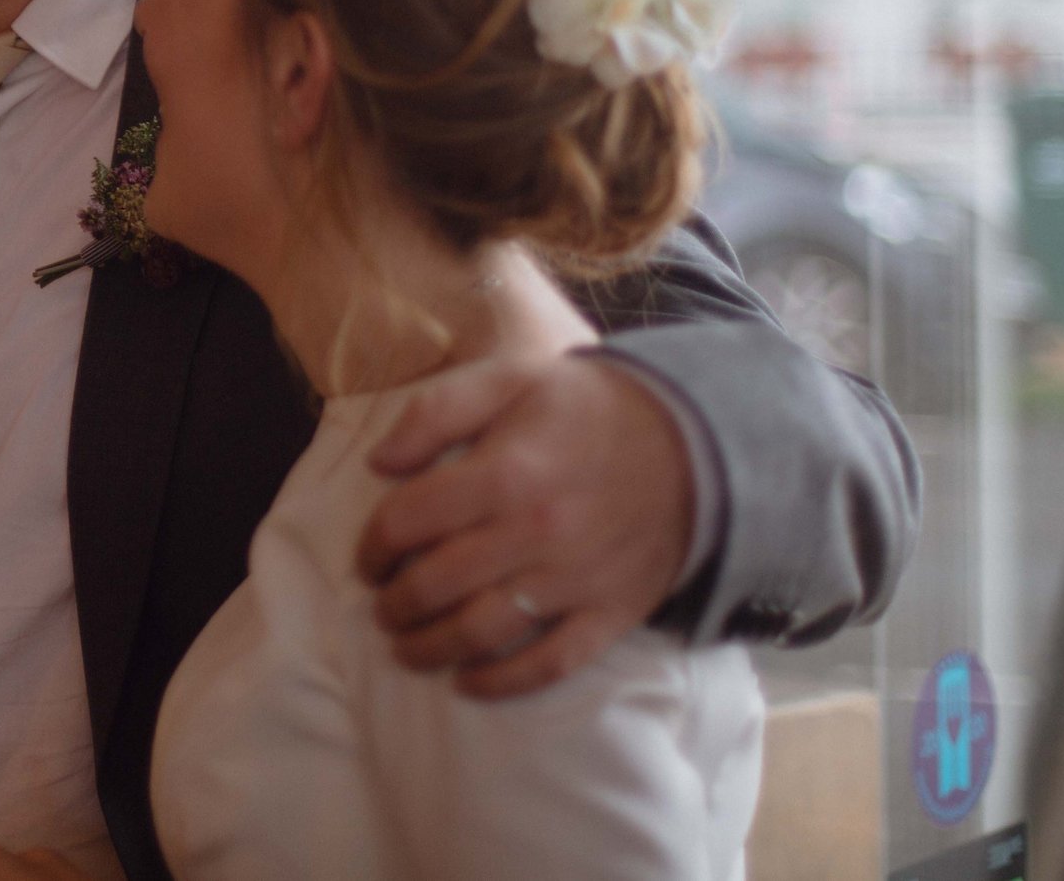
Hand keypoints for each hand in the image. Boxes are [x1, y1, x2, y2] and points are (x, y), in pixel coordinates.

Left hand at [356, 352, 691, 699]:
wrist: (696, 441)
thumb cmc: (587, 407)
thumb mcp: (508, 380)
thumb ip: (434, 412)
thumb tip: (379, 464)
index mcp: (503, 473)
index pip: (408, 522)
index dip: (373, 546)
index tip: (366, 560)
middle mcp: (533, 534)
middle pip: (435, 585)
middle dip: (394, 604)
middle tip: (382, 607)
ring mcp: (572, 581)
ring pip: (481, 632)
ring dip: (430, 649)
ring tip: (405, 647)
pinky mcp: (610, 613)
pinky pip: (549, 663)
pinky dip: (502, 682)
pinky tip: (468, 683)